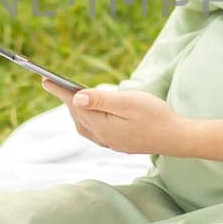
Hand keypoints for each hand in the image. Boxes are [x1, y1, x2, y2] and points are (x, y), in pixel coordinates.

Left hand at [41, 78, 186, 156]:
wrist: (177, 138)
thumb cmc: (156, 116)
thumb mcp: (129, 102)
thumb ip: (101, 100)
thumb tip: (76, 98)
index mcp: (102, 125)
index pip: (74, 104)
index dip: (59, 91)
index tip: (44, 79)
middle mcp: (103, 136)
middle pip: (77, 116)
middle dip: (66, 100)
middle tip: (55, 84)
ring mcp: (111, 143)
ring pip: (84, 127)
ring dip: (76, 112)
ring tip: (72, 98)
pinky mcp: (119, 144)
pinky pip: (95, 133)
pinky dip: (87, 122)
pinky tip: (92, 116)